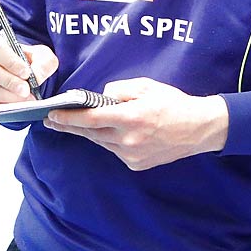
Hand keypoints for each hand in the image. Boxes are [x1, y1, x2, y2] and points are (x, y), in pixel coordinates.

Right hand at [0, 33, 58, 108]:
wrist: (17, 78)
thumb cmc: (25, 64)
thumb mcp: (41, 57)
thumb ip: (44, 63)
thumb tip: (36, 76)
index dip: (10, 62)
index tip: (26, 73)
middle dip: (8, 82)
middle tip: (26, 90)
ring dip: (5, 97)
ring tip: (23, 101)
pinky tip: (13, 109)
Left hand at [45, 78, 227, 170]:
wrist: (198, 129)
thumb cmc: (173, 103)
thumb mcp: (146, 86)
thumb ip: (119, 90)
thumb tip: (100, 99)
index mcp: (131, 117)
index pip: (91, 119)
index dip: (69, 117)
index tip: (53, 115)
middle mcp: (129, 140)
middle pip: (90, 133)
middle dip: (70, 126)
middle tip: (52, 121)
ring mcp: (132, 155)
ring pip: (101, 142)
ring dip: (87, 133)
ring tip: (72, 124)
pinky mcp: (136, 164)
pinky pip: (114, 150)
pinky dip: (108, 140)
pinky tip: (107, 132)